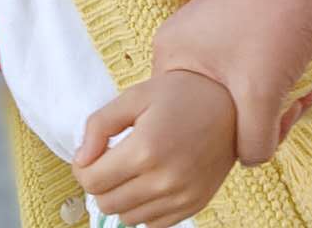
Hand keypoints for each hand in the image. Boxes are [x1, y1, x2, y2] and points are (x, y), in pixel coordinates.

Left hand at [73, 71, 235, 227]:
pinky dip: (144, 208)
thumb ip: (99, 126)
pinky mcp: (194, 205)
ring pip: (128, 218)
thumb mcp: (133, 97)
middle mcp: (165, 179)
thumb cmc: (180, 95)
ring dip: (121, 197)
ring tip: (133, 169)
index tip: (91, 155)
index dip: (83, 168)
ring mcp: (182, 196)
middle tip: (110, 160)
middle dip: (100, 183)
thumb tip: (81, 158)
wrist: (229, 103)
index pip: (92, 181)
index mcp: (146, 149)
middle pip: (106, 203)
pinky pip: (153, 223)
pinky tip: (150, 181)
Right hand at [150, 0, 311, 165]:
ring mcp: (209, 34)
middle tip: (280, 120)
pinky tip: (296, 86)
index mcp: (170, 56)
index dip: (216, 141)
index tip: (253, 136)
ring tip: (293, 101)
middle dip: (248, 123)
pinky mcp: (236, 27)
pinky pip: (245, 74)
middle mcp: (182, 44)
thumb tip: (250, 160)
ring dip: (265, 104)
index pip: (178, 125)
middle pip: (208, 111)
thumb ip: (250, 141)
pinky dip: (270, 85)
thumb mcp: (261, 93)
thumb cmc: (276, 15)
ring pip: (232, 94)